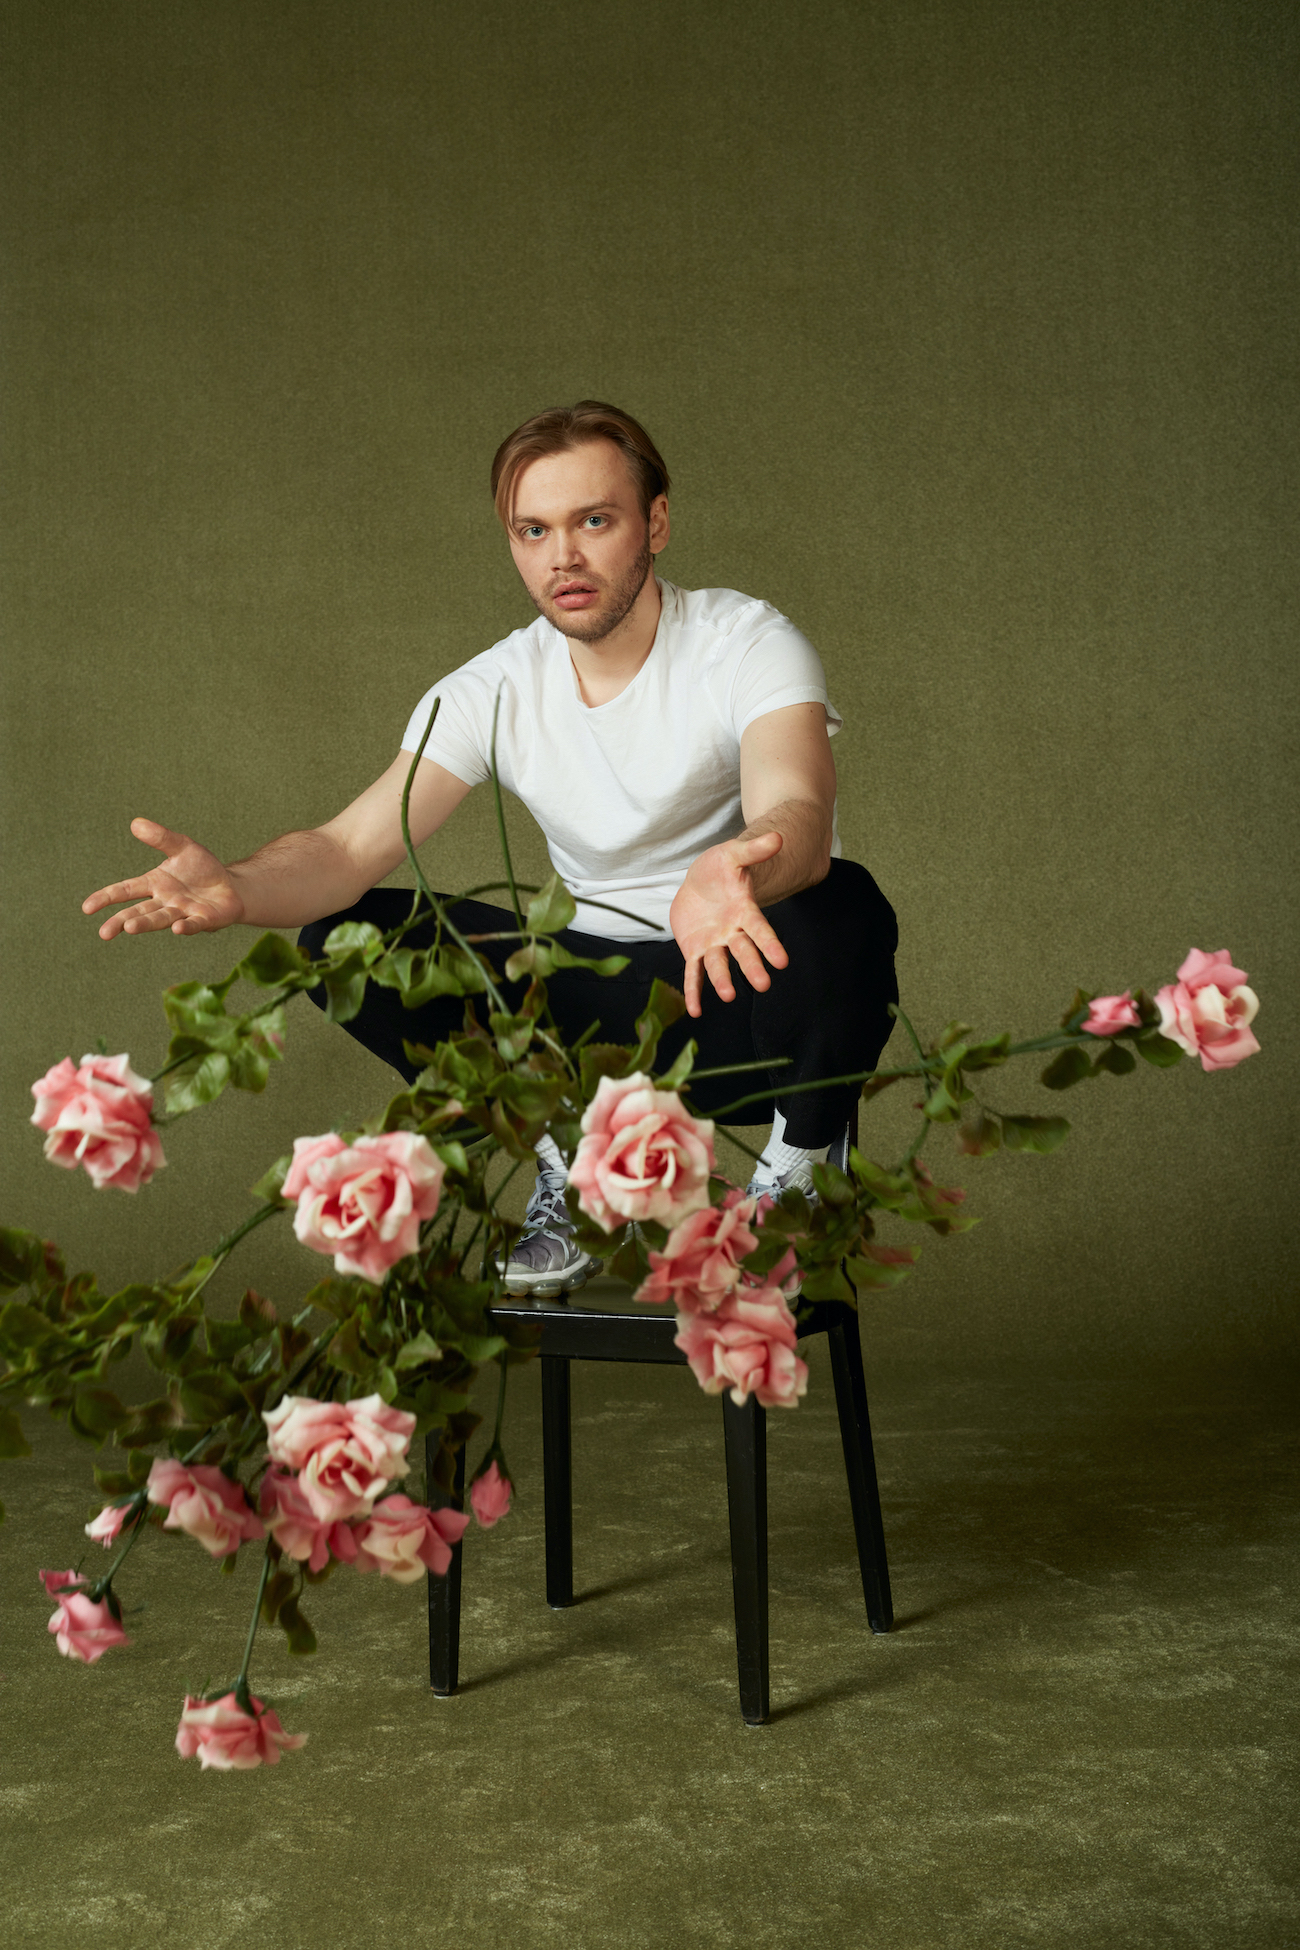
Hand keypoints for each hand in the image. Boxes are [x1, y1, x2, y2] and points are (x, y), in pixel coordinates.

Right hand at [83, 819, 244, 939]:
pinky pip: (193, 924)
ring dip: (145, 923)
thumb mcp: (182, 847)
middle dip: (121, 921)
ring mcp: (183, 912)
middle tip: (104, 933)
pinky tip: (177, 928)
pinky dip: (185, 927)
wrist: (231, 886)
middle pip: (138, 911)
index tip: (87, 908)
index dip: (106, 898)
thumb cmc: (202, 869)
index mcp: (154, 884)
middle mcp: (164, 901)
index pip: (126, 890)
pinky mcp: (204, 919)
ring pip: (161, 918)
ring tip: (130, 927)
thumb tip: (136, 823)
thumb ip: (161, 838)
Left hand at [668, 831, 789, 1017]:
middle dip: (752, 966)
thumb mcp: (732, 855)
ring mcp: (714, 943)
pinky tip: (695, 1010)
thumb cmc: (720, 868)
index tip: (782, 961)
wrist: (700, 881)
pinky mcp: (695, 950)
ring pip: (719, 964)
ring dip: (723, 980)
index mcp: (744, 911)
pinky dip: (694, 991)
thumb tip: (777, 838)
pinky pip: (694, 973)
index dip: (770, 944)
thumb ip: (753, 850)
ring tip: (728, 996)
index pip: (760, 928)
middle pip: (744, 951)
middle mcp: (733, 932)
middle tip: (763, 984)